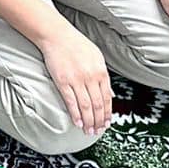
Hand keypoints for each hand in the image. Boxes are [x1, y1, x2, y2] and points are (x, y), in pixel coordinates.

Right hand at [39, 20, 113, 138]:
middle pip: (97, 105)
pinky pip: (71, 102)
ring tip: (88, 131)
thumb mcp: (97, 58)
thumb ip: (103, 77)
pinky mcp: (63, 82)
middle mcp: (91, 77)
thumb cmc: (77, 45)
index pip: (107, 98)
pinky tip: (77, 123)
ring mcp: (77, 80)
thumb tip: (111, 94)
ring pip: (86, 106)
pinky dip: (75, 114)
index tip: (107, 124)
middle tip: (98, 131)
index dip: (107, 114)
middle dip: (98, 121)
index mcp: (101, 72)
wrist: (57, 36)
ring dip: (88, 121)